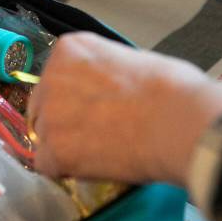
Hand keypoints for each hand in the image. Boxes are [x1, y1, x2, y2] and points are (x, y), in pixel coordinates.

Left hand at [26, 32, 221, 185]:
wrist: (179, 122)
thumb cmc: (172, 89)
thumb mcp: (132, 60)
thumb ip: (106, 73)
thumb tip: (111, 89)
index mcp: (70, 49)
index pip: (55, 77)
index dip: (73, 98)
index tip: (92, 109)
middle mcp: (51, 77)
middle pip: (42, 105)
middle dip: (62, 121)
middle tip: (93, 134)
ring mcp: (49, 114)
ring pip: (44, 137)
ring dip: (64, 147)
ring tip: (100, 152)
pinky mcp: (53, 150)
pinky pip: (47, 165)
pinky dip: (65, 170)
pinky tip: (91, 168)